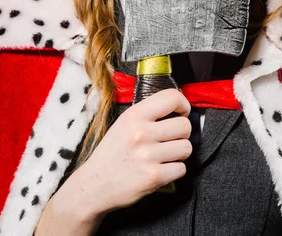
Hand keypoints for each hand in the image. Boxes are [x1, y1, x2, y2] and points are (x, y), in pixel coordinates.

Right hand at [55, 88, 192, 221]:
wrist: (94, 184)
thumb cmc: (112, 152)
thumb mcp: (124, 123)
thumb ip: (148, 113)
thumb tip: (178, 107)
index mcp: (134, 115)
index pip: (172, 98)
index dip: (184, 104)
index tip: (183, 112)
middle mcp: (141, 133)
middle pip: (185, 125)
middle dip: (183, 133)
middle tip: (172, 138)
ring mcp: (148, 155)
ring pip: (186, 148)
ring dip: (180, 153)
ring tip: (165, 155)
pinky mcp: (153, 177)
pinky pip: (181, 169)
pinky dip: (175, 171)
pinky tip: (161, 169)